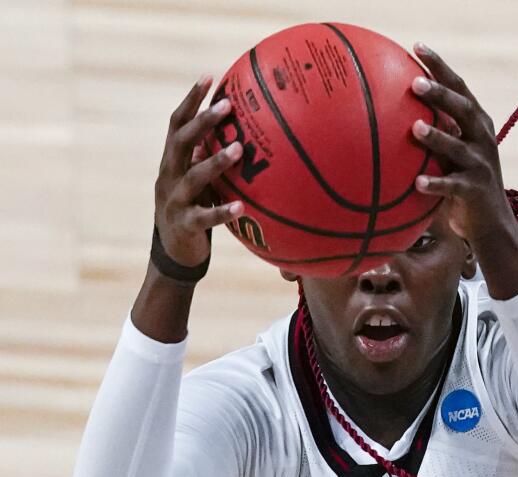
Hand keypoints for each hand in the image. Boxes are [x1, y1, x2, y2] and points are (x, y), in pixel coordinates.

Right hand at [153, 75, 244, 268]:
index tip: (208, 76)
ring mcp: (173, 200)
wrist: (174, 253)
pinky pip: (204, 217)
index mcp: (172, 162)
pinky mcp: (184, 225)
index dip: (191, 101)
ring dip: (216, 162)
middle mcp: (168, 176)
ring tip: (239, 150)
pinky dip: (223, 211)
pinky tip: (242, 207)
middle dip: (202, 122)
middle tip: (227, 106)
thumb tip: (240, 132)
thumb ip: (209, 158)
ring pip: (192, 177)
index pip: (177, 124)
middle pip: (181, 142)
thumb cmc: (194, 209)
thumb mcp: (199, 181)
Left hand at [409, 43, 517, 243]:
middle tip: (414, 84)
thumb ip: (432, 130)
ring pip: (459, 147)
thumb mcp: (449, 152)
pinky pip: (453, 186)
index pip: (459, 88)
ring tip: (415, 128)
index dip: (440, 67)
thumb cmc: (460, 181)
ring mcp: (481, 164)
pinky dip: (436, 184)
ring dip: (438, 137)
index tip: (417, 47)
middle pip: (464, 109)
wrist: (489, 223)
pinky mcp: (476, 190)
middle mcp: (482, 139)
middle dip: (441, 94)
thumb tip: (387, 110)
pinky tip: (417, 183)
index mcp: (476, 124)